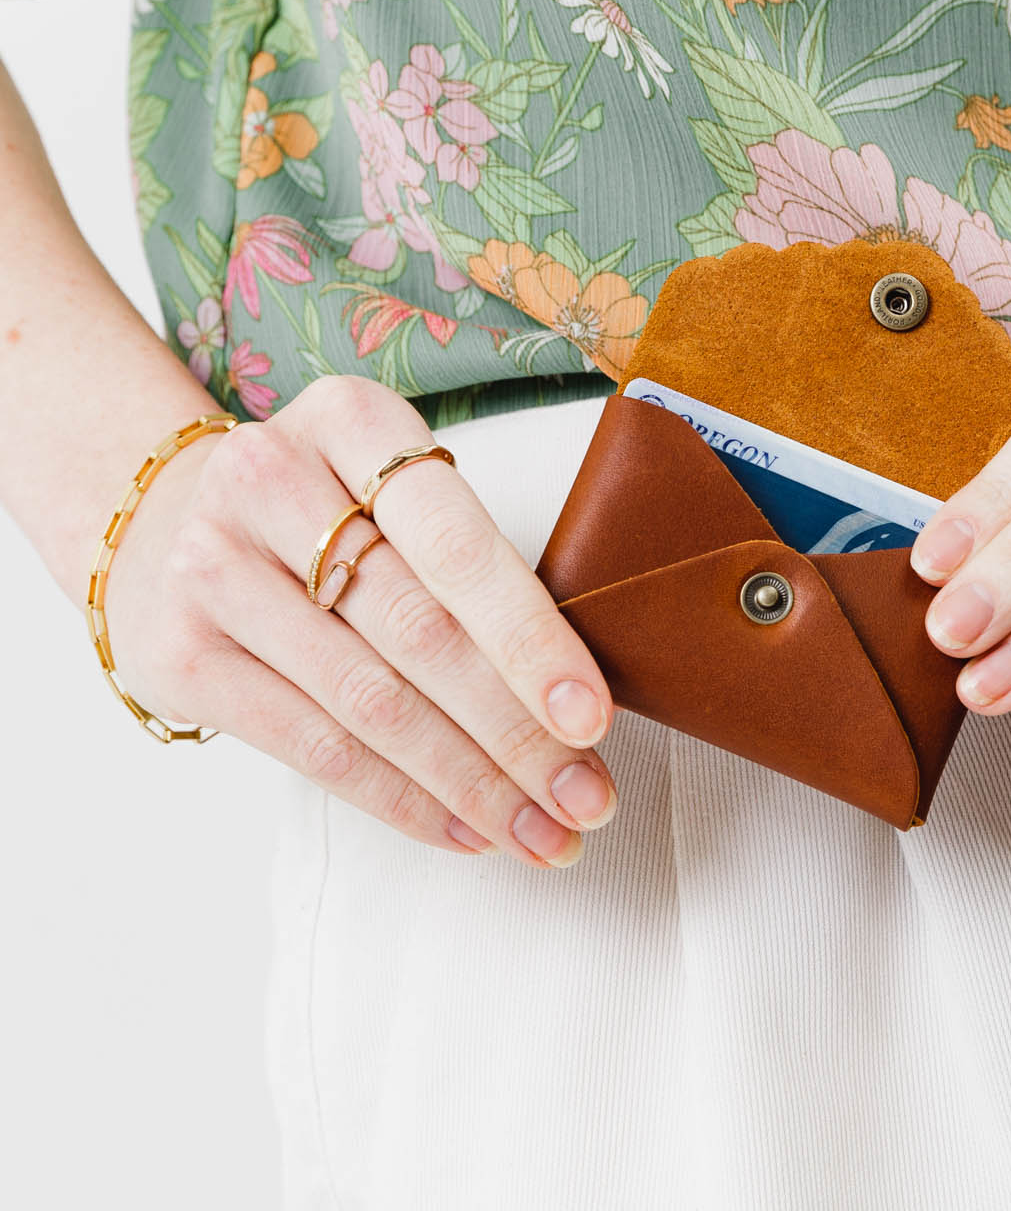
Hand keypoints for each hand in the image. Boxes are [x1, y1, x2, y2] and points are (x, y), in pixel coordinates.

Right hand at [100, 375, 618, 867]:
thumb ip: (475, 566)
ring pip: (370, 704)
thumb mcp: (399, 491)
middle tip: (586, 798)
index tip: (592, 716)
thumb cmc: (333, 513)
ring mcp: (211, 568)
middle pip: (419, 633)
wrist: (175, 522)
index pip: (458, 546)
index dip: (529, 639)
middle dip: (517, 733)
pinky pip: (313, 749)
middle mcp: (269, 480)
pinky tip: (466, 829)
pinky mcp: (179, 653)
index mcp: (351, 421)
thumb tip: (578, 699)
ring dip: (472, 784)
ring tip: (543, 833)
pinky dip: (402, 799)